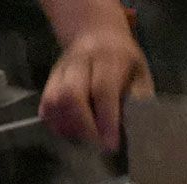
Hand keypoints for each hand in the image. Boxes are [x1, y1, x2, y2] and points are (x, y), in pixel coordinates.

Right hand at [39, 27, 153, 151]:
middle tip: (96, 146)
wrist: (97, 33)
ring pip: (54, 99)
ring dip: (67, 126)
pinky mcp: (51, 76)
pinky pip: (46, 102)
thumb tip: (138, 129)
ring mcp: (62, 68)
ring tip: (82, 141)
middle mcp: (81, 60)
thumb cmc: (125, 61)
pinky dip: (54, 121)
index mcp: (109, 59)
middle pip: (72, 95)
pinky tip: (68, 132)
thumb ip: (139, 98)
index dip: (106, 121)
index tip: (111, 145)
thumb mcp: (140, 74)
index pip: (103, 91)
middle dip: (84, 127)